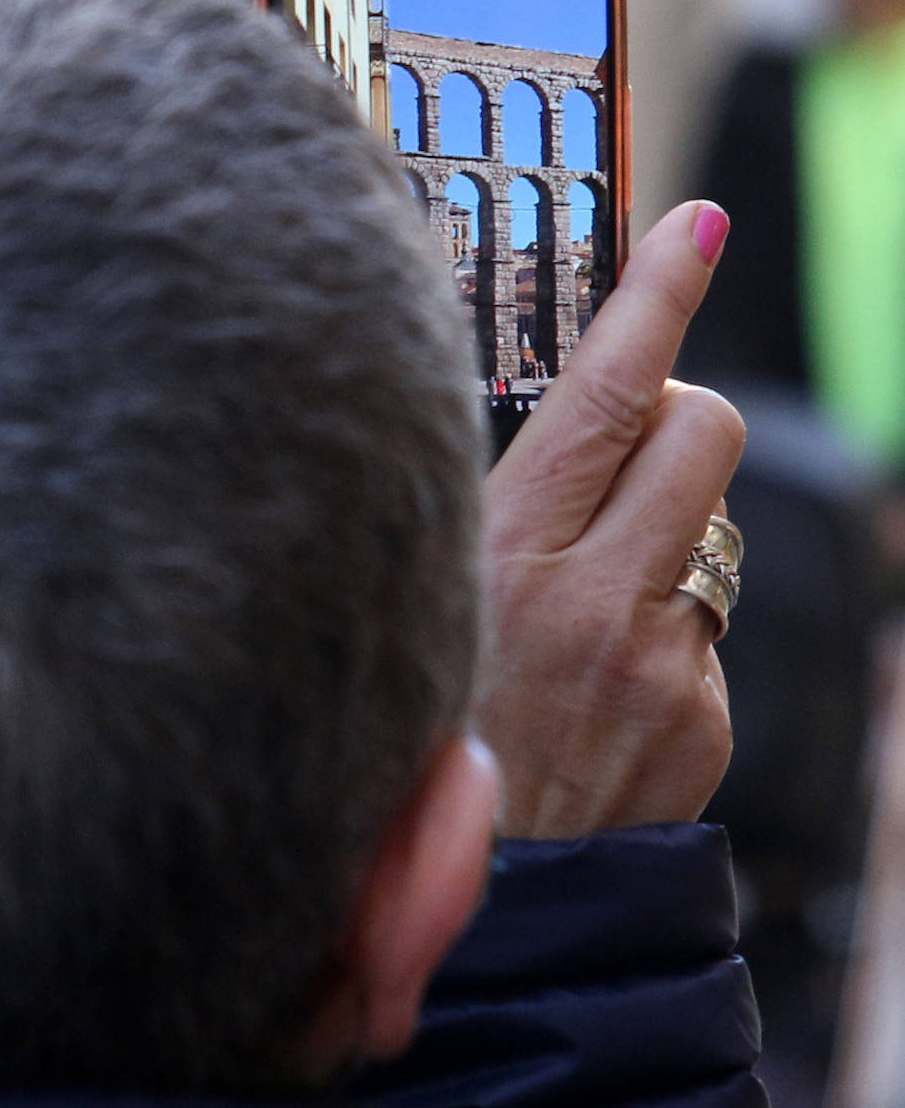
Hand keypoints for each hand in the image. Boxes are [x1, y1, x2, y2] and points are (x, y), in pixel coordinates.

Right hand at [479, 202, 744, 838]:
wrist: (468, 904)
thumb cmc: (418, 733)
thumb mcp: (422, 598)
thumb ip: (494, 510)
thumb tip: (575, 425)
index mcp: (503, 554)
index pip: (604, 392)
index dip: (656, 293)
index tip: (696, 226)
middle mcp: (596, 601)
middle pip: (701, 429)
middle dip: (679, 412)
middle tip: (627, 448)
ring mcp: (664, 665)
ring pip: (711, 524)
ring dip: (665, 531)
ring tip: (589, 604)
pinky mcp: (703, 720)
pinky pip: (704, 626)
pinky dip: (665, 629)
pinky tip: (603, 687)